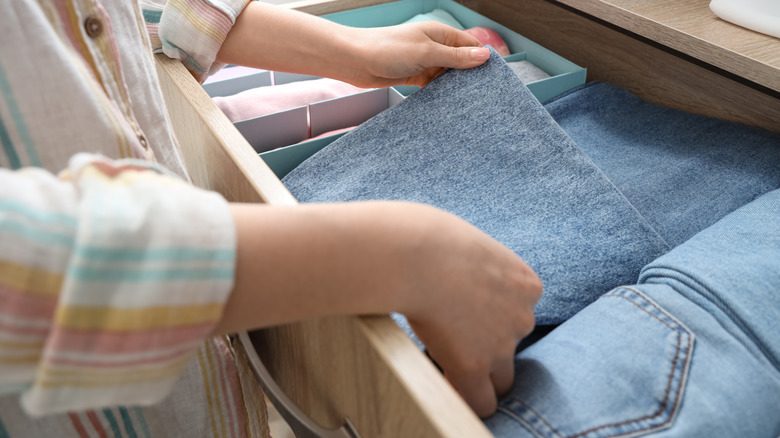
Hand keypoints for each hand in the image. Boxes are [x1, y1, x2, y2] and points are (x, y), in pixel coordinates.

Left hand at [217, 3, 489, 87]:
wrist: (354, 61)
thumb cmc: (385, 49)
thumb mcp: (426, 52)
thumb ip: (455, 57)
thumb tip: (483, 56)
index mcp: (440, 34)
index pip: (470, 46)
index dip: (483, 61)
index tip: (496, 79)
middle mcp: (434, 46)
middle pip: (461, 62)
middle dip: (471, 77)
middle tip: (484, 96)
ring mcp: (424, 62)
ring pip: (448, 76)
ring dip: (455, 87)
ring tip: (468, 104)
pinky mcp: (414, 76)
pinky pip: (434, 86)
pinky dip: (441, 94)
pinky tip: (448, 105)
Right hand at [218, 201, 540, 417]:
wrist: (413, 252)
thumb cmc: (427, 237)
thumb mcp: (466, 245)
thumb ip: (474, 267)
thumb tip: (453, 276)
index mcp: (526, 283)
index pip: (517, 313)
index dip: (489, 317)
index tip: (463, 312)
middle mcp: (522, 316)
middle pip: (512, 346)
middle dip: (486, 346)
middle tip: (451, 337)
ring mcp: (501, 343)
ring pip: (500, 378)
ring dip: (476, 372)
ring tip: (442, 357)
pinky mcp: (474, 365)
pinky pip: (480, 401)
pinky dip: (463, 394)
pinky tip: (441, 377)